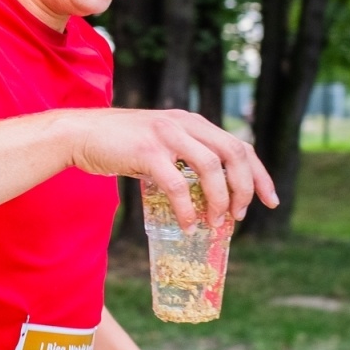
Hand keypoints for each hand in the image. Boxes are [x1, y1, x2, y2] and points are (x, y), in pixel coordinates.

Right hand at [59, 108, 276, 229]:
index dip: (259, 174)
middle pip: (234, 153)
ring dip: (219, 200)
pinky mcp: (147, 151)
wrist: (80, 134)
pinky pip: (177, 184)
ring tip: (215, 224)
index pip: (239, 146)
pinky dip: (187, 209)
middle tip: (240, 217)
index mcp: (193, 122)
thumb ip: (183, 157)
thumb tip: (206, 194)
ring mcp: (167, 135)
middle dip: (245, 188)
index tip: (270, 200)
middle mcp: (185, 124)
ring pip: (210, 168)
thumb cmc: (119, 145)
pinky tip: (187, 226)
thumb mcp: (160, 144)